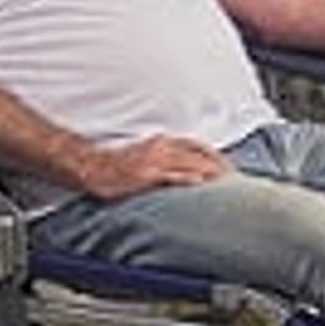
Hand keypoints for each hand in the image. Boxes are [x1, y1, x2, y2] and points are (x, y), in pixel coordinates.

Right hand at [77, 135, 229, 199]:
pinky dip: (188, 178)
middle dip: (217, 164)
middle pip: (197, 153)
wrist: (92, 168)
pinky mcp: (146, 174)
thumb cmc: (116, 165)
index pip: (196, 145)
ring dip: (208, 172)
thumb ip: (164, 157)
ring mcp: (153, 160)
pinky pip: (172, 175)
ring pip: (189, 163)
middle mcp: (160, 147)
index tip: (226, 165)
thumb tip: (183, 170)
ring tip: (223, 181)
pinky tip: (200, 183)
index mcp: (160, 142)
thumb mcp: (143, 153)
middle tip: (232, 175)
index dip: (214, 155)